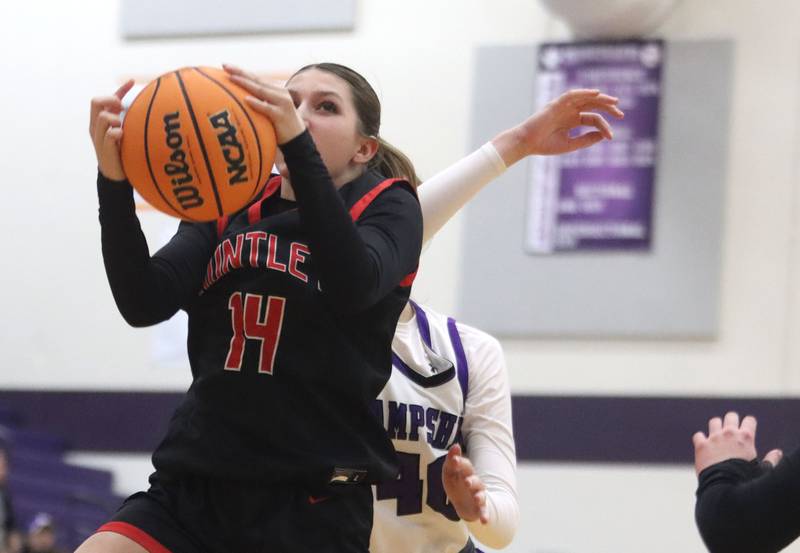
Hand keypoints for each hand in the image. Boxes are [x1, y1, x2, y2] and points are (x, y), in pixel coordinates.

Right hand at [89, 80, 134, 180]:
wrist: (115, 177)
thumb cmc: (123, 154)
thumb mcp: (127, 134)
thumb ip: (132, 122)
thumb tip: (151, 110)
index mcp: (100, 122)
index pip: (105, 99)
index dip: (118, 90)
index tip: (132, 82)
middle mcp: (96, 127)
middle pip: (96, 102)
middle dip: (110, 99)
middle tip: (123, 108)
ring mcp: (99, 137)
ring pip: (103, 116)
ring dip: (114, 118)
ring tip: (122, 127)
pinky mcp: (105, 148)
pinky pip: (110, 134)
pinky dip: (117, 132)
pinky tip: (123, 135)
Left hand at [223, 64, 304, 144]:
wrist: (298, 141)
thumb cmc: (280, 126)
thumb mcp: (270, 111)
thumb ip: (260, 102)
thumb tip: (240, 99)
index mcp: (276, 91)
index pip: (256, 78)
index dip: (241, 71)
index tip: (226, 66)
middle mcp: (280, 94)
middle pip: (257, 80)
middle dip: (240, 72)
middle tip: (225, 66)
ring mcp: (282, 104)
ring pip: (261, 91)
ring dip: (246, 84)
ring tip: (232, 78)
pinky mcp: (282, 116)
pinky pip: (267, 108)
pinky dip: (257, 103)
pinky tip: (246, 99)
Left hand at [442, 444, 487, 523]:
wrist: (463, 504)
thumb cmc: (456, 484)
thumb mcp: (449, 472)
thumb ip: (451, 460)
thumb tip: (456, 445)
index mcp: (466, 473)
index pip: (465, 466)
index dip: (460, 462)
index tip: (454, 460)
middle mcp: (475, 483)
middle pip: (475, 480)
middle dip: (472, 480)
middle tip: (467, 482)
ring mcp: (478, 495)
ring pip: (481, 495)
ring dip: (479, 496)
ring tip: (477, 498)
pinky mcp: (480, 509)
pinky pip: (484, 512)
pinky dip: (485, 516)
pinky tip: (484, 521)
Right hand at [492, 89, 623, 165]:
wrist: (527, 143)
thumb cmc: (545, 145)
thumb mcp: (570, 144)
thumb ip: (586, 139)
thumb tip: (604, 135)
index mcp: (572, 121)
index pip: (593, 119)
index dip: (604, 126)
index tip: (611, 136)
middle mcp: (569, 111)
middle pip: (592, 105)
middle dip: (608, 108)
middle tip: (621, 114)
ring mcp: (563, 106)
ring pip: (585, 98)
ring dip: (600, 98)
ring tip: (614, 102)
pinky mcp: (556, 104)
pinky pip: (572, 95)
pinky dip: (584, 93)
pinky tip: (596, 94)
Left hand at [692, 411, 782, 474]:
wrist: (725, 487)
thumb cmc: (745, 479)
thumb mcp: (762, 469)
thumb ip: (770, 459)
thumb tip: (777, 453)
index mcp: (746, 437)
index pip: (749, 420)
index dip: (749, 424)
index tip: (747, 429)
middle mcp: (729, 433)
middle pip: (731, 416)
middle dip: (732, 421)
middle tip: (732, 430)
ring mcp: (714, 438)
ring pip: (714, 422)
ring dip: (717, 427)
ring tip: (718, 435)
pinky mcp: (701, 445)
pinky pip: (698, 435)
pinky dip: (701, 439)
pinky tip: (704, 445)